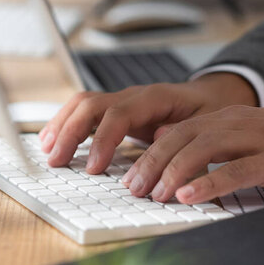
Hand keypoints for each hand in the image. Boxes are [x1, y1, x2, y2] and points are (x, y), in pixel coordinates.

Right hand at [39, 73, 257, 170]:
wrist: (215, 97)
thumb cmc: (213, 110)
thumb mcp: (210, 122)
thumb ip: (186, 132)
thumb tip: (159, 140)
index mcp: (156, 98)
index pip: (119, 113)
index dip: (102, 140)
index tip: (93, 168)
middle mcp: (135, 96)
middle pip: (92, 104)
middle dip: (70, 132)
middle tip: (57, 161)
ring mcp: (125, 102)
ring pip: (84, 105)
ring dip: (62, 126)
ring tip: (48, 151)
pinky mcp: (120, 112)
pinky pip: (87, 113)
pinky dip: (68, 125)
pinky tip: (56, 141)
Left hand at [122, 106, 263, 203]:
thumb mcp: (247, 136)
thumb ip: (211, 140)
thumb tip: (170, 145)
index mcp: (227, 118)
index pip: (177, 132)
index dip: (149, 154)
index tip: (130, 177)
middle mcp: (236, 123)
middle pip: (181, 138)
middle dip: (151, 164)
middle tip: (132, 188)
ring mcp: (255, 139)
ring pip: (202, 149)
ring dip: (173, 172)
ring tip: (155, 194)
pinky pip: (235, 170)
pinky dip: (208, 183)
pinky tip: (189, 196)